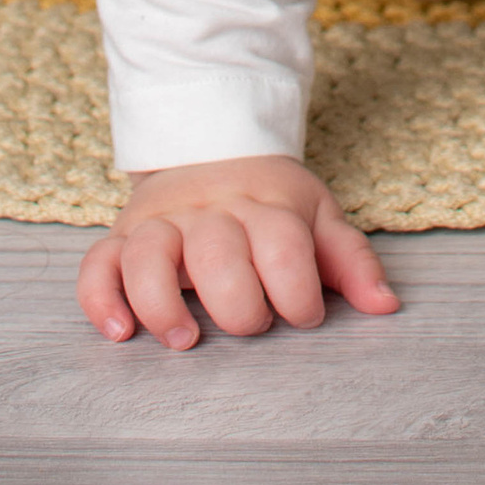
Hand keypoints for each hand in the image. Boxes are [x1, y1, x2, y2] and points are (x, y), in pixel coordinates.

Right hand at [78, 155, 399, 350]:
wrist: (211, 145)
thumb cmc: (271, 200)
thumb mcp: (318, 218)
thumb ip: (351, 262)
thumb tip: (385, 305)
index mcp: (266, 204)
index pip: (283, 245)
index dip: (298, 290)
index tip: (305, 317)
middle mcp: (209, 211)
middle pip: (217, 252)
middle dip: (236, 300)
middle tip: (250, 326)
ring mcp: (162, 222)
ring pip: (149, 255)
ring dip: (162, 302)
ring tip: (183, 338)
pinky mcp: (123, 236)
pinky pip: (98, 264)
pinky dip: (100, 298)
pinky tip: (119, 331)